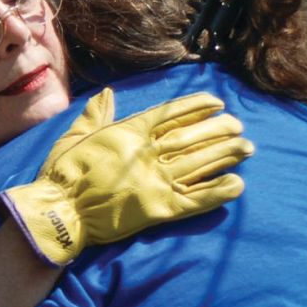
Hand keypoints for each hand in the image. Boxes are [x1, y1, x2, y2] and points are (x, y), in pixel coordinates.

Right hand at [0, 88, 252, 265]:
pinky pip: (197, 198)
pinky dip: (219, 190)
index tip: (217, 103)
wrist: (60, 212)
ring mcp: (155, 181)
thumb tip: (106, 94)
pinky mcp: (160, 209)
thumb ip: (95, 116)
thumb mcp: (74, 137)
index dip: (196, 107)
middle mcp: (146, 154)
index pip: (170, 114)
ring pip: (200, 163)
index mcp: (127, 134)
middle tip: (239, 126)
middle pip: (192, 137)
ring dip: (227, 155)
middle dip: (219, 130)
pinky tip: (237, 183)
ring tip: (247, 148)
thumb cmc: (62, 174)